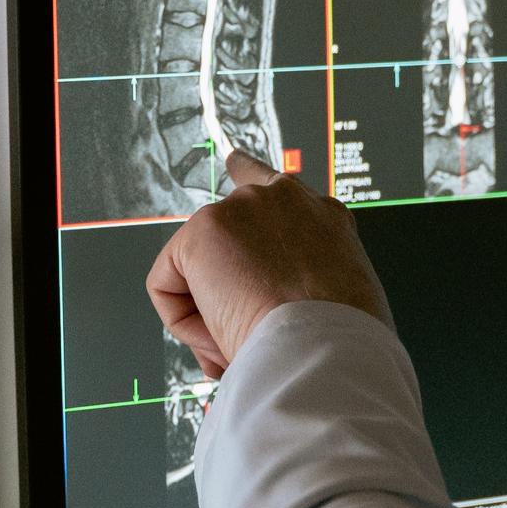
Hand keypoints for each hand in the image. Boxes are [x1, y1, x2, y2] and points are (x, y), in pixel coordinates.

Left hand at [147, 150, 392, 377]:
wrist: (326, 345)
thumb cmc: (338, 340)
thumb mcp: (337, 300)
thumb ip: (300, 284)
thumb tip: (250, 311)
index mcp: (324, 217)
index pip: (279, 189)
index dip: (250, 177)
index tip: (235, 162)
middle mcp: (282, 198)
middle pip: (223, 217)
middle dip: (218, 279)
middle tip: (241, 327)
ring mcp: (239, 209)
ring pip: (198, 273)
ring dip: (213, 317)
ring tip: (250, 340)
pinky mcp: (202, 231)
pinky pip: (167, 288)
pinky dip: (185, 325)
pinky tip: (221, 336)